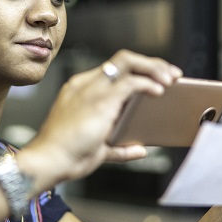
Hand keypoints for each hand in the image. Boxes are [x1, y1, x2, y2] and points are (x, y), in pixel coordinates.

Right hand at [23, 49, 181, 186]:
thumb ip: (120, 148)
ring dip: (154, 68)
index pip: (115, 69)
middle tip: (172, 74)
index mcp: (81, 91)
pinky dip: (149, 83)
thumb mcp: (98, 149)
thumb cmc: (66, 156)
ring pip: (128, 62)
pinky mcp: (100, 99)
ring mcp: (92, 89)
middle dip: (152, 63)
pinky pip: (131, 81)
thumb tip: (140, 149)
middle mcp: (86, 84)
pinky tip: (160, 91)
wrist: (49, 162)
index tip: (158, 80)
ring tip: (171, 79)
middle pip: (124, 59)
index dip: (139, 71)